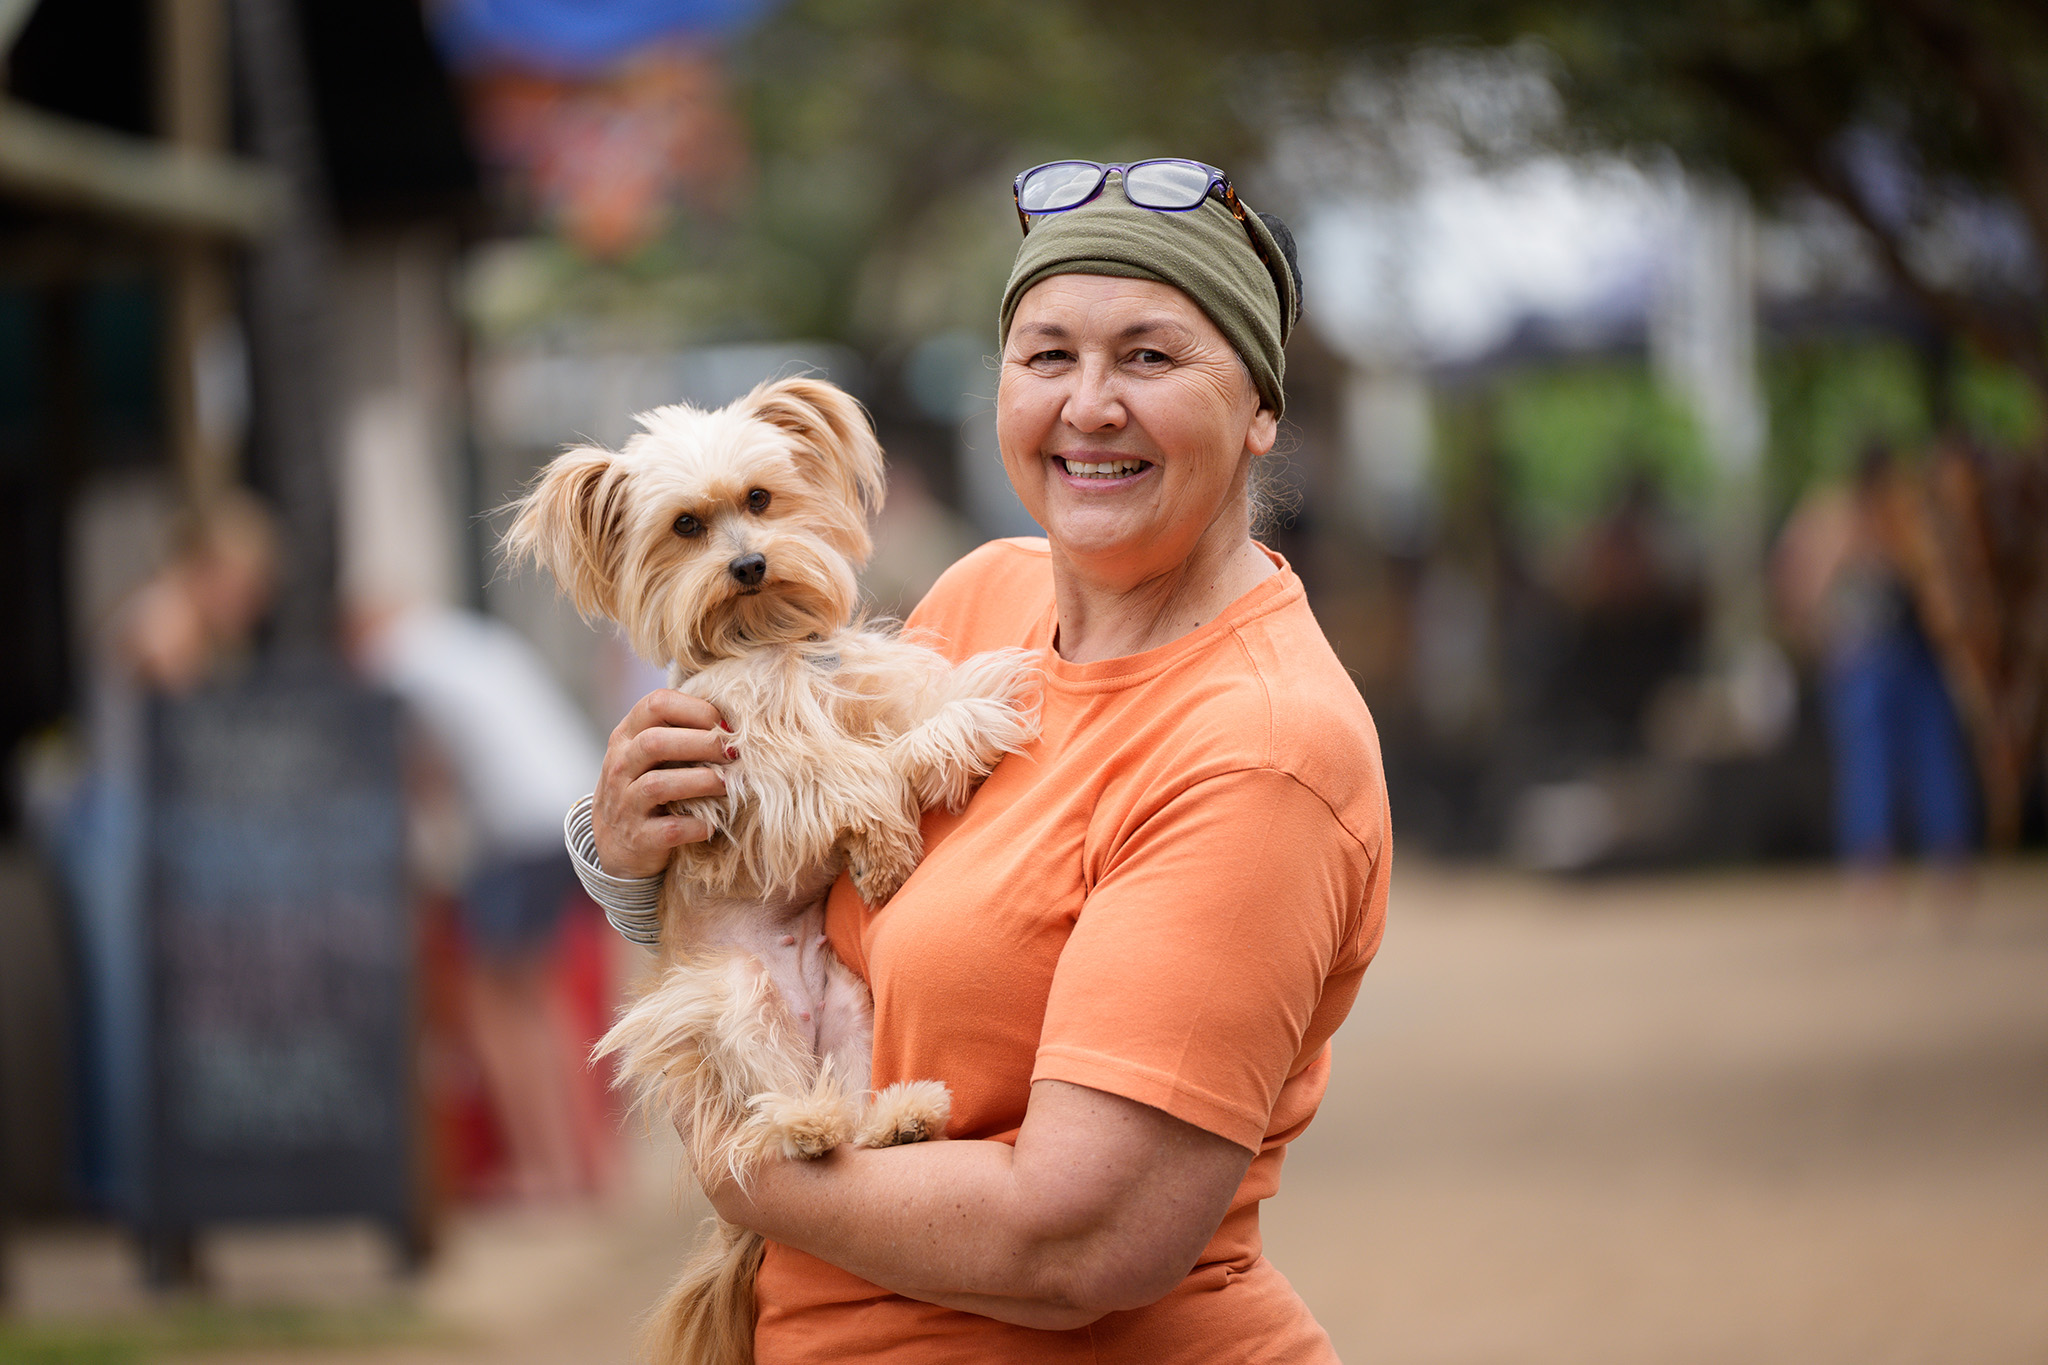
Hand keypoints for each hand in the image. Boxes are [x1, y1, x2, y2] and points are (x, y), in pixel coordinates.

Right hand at [594, 689, 733, 878]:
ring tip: (729, 783)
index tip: (725, 725)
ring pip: (659, 784)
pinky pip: (670, 828)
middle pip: (656, 742)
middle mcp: (620, 766)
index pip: (656, 704)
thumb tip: (730, 719)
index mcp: (626, 737)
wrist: (615, 845)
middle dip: (703, 743)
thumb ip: (677, 732)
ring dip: (702, 781)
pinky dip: (697, 825)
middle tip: (734, 752)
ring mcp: (625, 804)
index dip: (696, 709)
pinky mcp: (639, 838)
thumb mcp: (648, 754)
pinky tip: (713, 823)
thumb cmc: (645, 788)